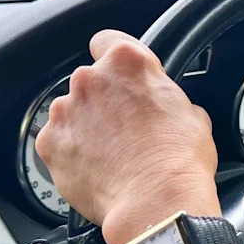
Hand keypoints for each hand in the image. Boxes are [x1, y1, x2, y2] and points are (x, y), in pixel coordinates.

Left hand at [35, 30, 220, 243]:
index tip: (119, 75)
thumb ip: (169, 99)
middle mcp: (90, 80)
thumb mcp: (194, 116)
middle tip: (127, 128)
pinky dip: (71, 152)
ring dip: (86, 126)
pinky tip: (96, 169)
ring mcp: (66, 111)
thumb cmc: (179, 161)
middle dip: (104, 100)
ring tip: (112, 154)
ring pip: (71, 112)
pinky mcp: (50, 144)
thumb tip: (168, 109)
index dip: (114, 59)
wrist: (156, 203)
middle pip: (90, 81)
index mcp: (127, 63)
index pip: (107, 41)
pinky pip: (57, 141)